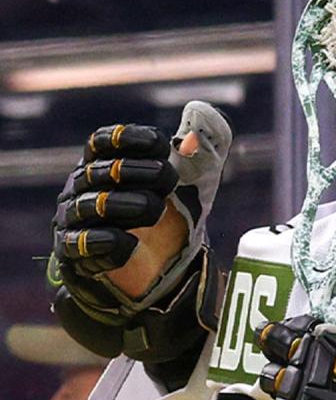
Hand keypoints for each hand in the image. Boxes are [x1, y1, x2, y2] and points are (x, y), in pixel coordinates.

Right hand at [49, 101, 229, 365]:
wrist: (150, 272)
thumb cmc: (165, 219)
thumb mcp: (188, 187)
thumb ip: (197, 155)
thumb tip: (197, 127)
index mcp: (105, 163)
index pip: (104, 140)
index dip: (132, 138)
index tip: (163, 147)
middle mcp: (82, 187)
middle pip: (102, 170)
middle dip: (141, 172)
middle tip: (169, 181)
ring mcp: (75, 219)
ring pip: (93, 204)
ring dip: (130, 205)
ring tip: (155, 211)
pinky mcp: (75, 253)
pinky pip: (85, 244)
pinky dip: (112, 243)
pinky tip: (134, 244)